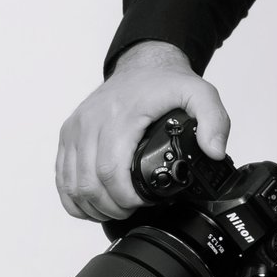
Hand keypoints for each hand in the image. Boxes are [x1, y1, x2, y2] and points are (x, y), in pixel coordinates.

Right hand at [56, 42, 228, 221]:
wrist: (141, 66)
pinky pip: (61, 176)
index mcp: (120, 115)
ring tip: (116, 210)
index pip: (111, 170)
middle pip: (89, 182)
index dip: (126, 197)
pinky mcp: (68, 134)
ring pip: (72, 183)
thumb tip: (214, 151)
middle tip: (132, 209)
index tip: (145, 202)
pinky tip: (92, 204)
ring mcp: (76, 128)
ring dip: (92, 206)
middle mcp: (91, 121)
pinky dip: (73, 197)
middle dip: (111, 206)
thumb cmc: (164, 84)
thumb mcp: (200, 95)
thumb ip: (215, 121)